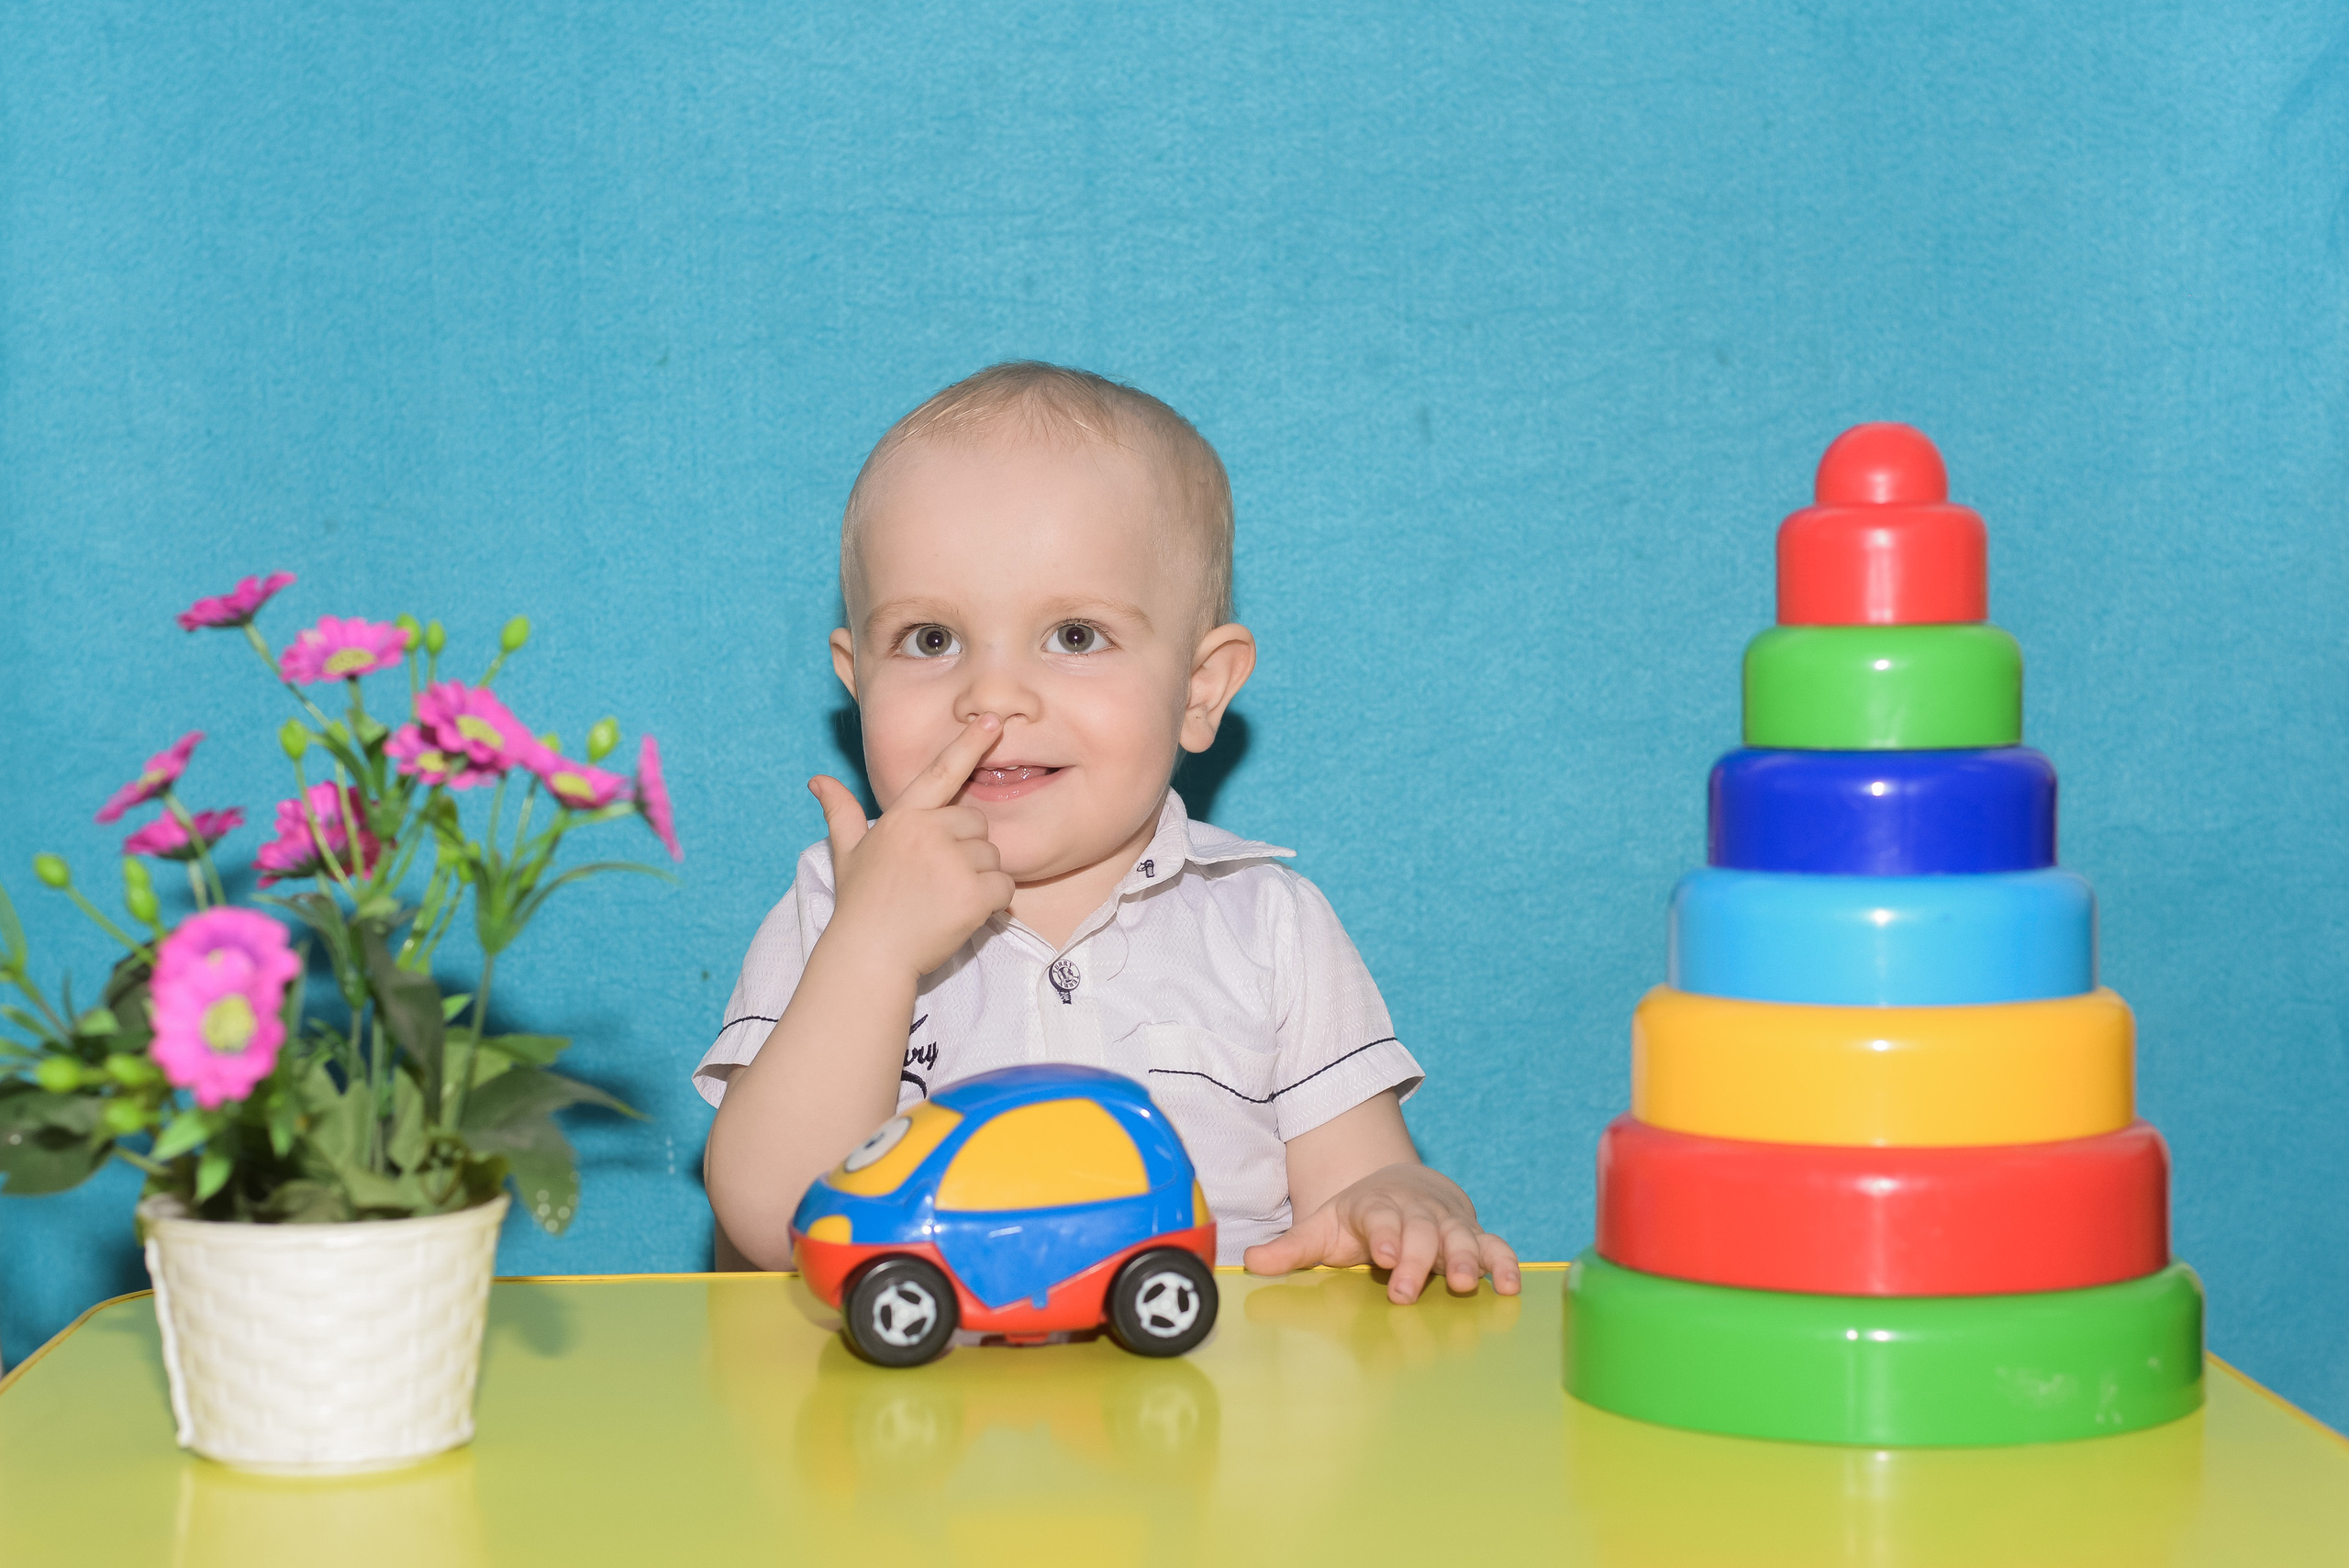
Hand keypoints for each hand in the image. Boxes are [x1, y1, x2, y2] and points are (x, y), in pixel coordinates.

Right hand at [808, 714, 1015, 979]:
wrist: (870, 955)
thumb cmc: (860, 905)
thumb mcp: (846, 853)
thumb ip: (840, 813)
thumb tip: (817, 781)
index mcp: (902, 817)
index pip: (942, 772)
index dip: (969, 745)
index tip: (993, 722)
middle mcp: (928, 832)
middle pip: (976, 824)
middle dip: (966, 849)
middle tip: (937, 880)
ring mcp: (952, 861)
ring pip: (992, 857)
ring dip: (979, 878)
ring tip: (944, 900)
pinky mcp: (973, 893)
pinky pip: (1004, 887)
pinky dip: (993, 903)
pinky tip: (964, 914)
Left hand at [1243, 1162, 1521, 1303]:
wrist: (1403, 1185)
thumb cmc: (1361, 1218)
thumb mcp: (1324, 1227)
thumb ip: (1291, 1248)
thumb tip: (1249, 1261)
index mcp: (1377, 1209)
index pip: (1380, 1219)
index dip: (1384, 1235)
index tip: (1382, 1254)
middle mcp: (1417, 1214)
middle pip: (1420, 1233)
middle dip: (1417, 1258)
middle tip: (1409, 1287)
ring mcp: (1449, 1225)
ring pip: (1461, 1238)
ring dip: (1466, 1259)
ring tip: (1466, 1283)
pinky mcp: (1475, 1237)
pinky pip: (1496, 1247)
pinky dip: (1505, 1263)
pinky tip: (1511, 1287)